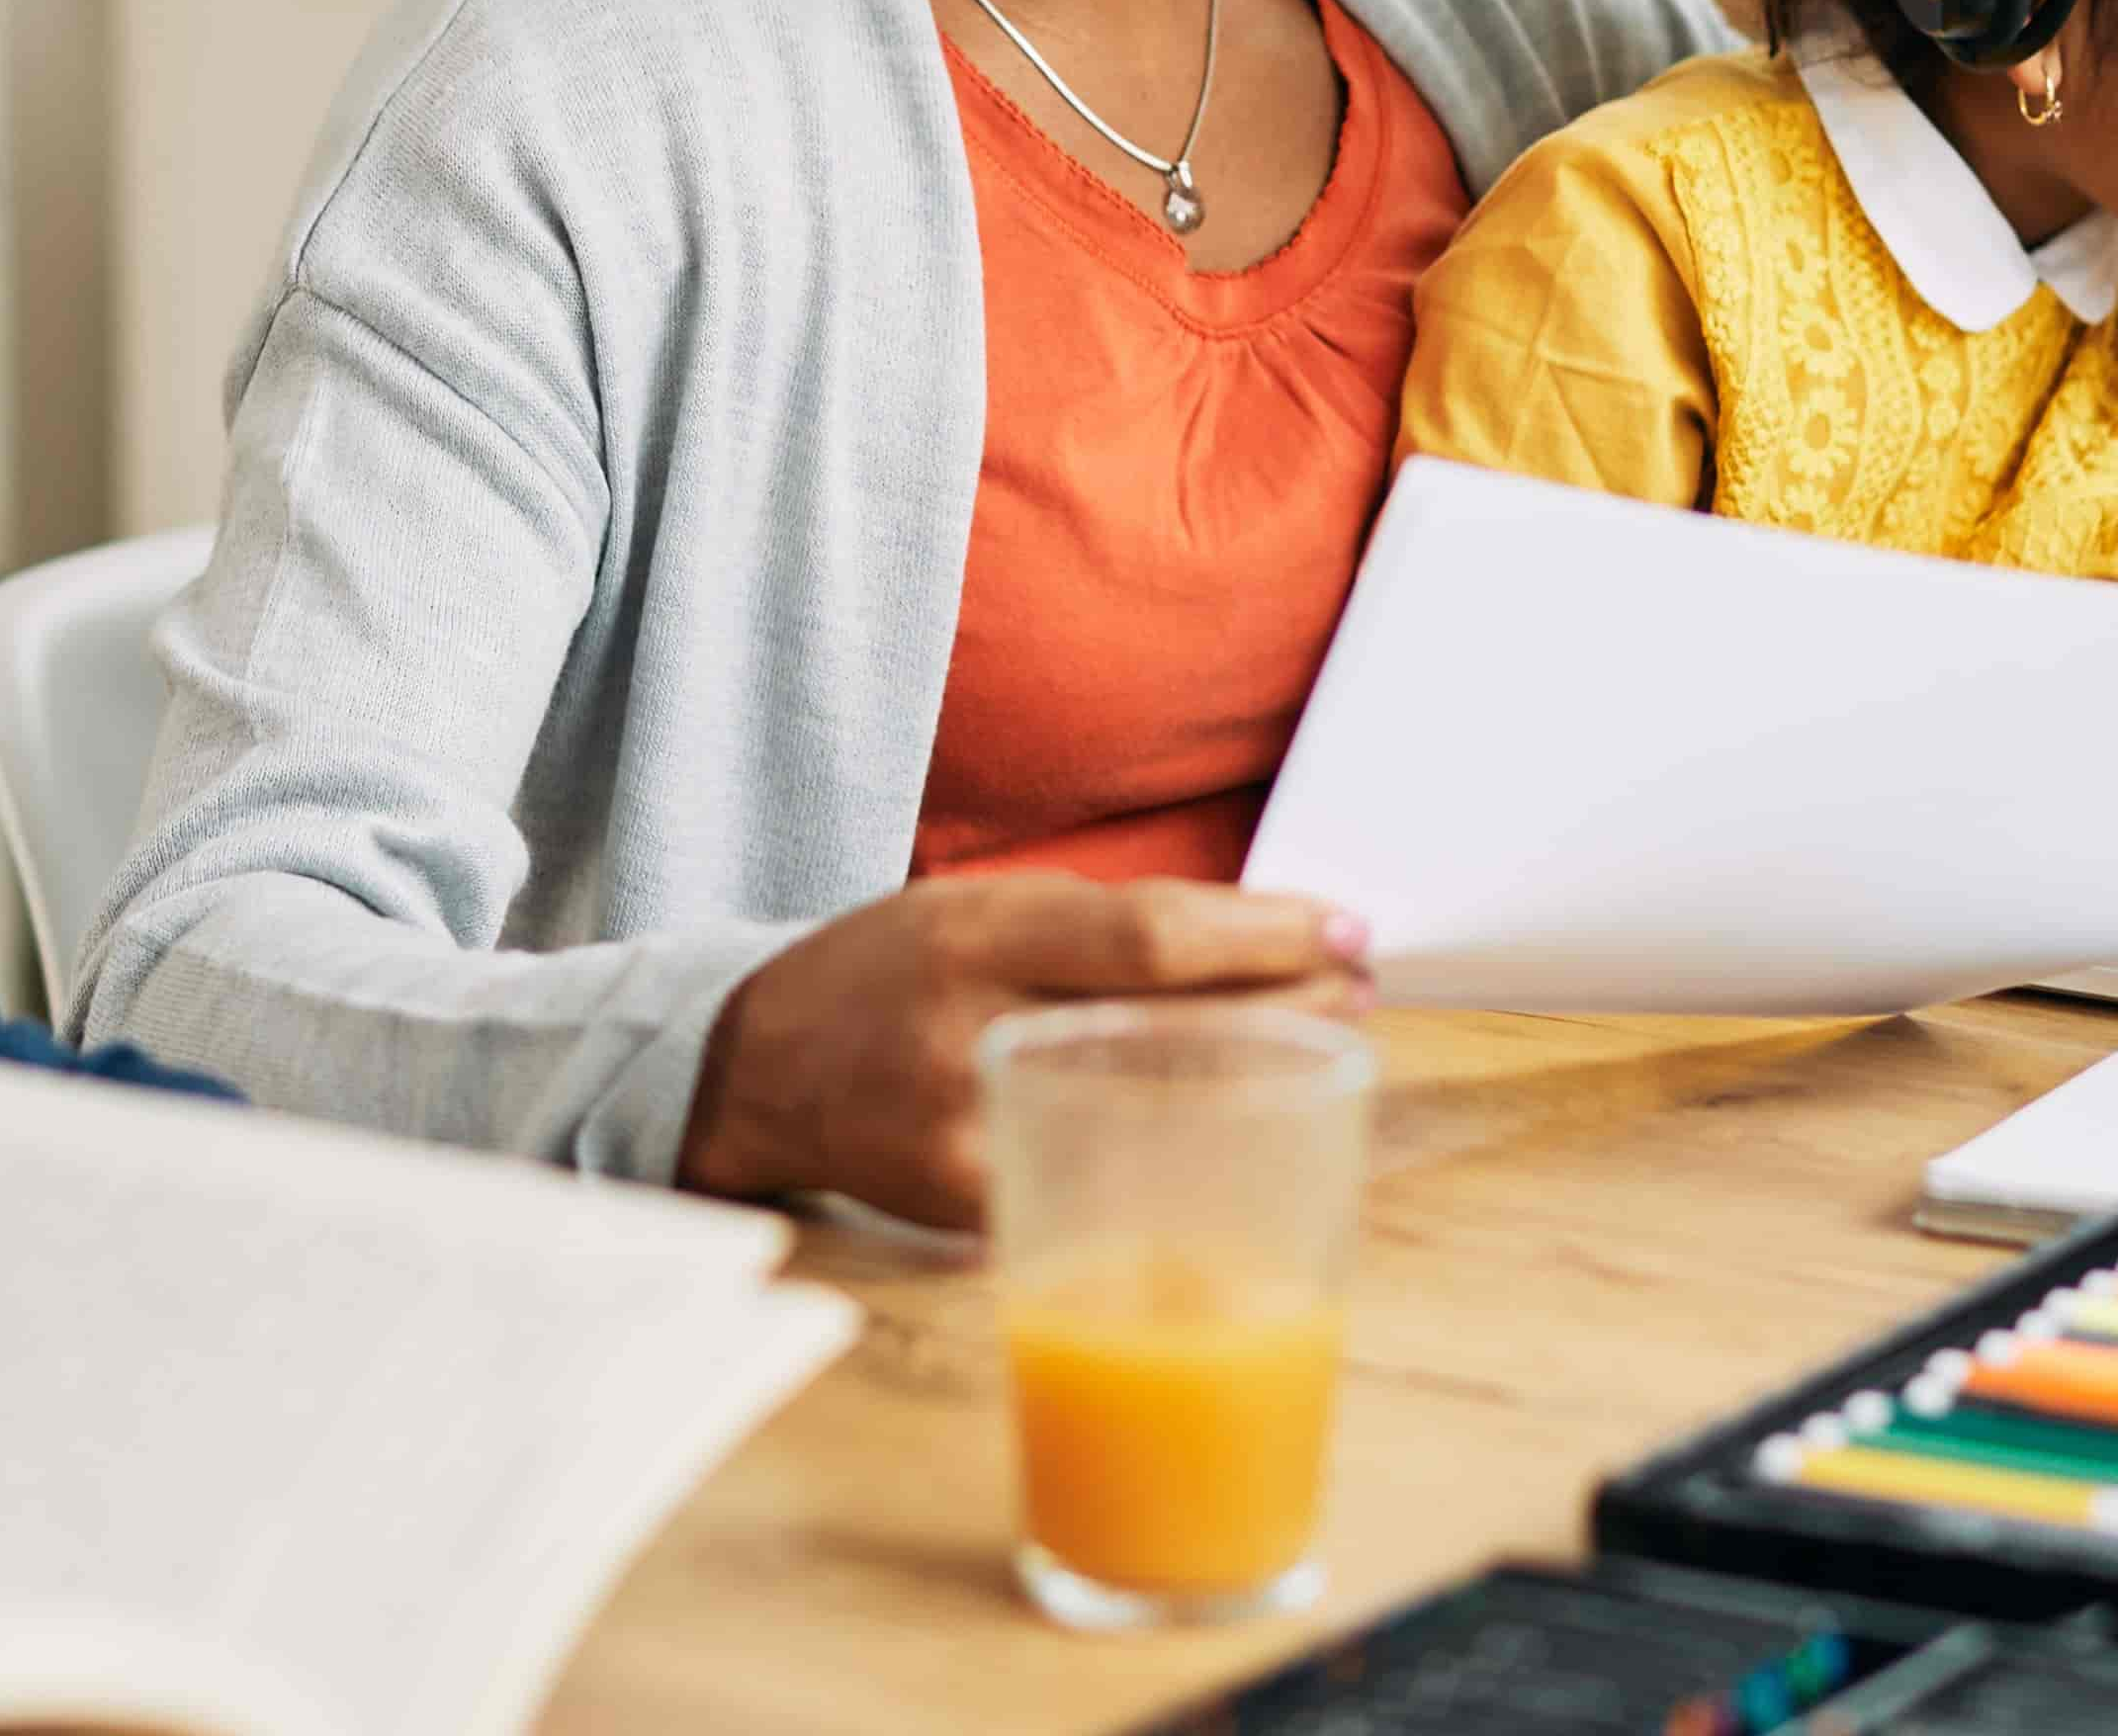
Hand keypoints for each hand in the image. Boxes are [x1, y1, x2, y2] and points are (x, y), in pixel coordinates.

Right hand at [678, 874, 1370, 1228]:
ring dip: (1263, 1077)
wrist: (762, 1068)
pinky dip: (1188, 1151)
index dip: (1266, 938)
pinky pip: (1109, 1184)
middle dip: (1289, 1007)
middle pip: (1173, 1029)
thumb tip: (1259, 939)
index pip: (1152, 938)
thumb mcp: (980, 907)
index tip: (1345, 929)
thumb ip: (1102, 926)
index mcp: (978, 936)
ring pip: (1157, 1117)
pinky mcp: (970, 1209)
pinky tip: (1239, 1124)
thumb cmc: (895, 972)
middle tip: (1355, 990)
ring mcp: (972, 1133)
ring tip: (1324, 1042)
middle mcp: (973, 1032)